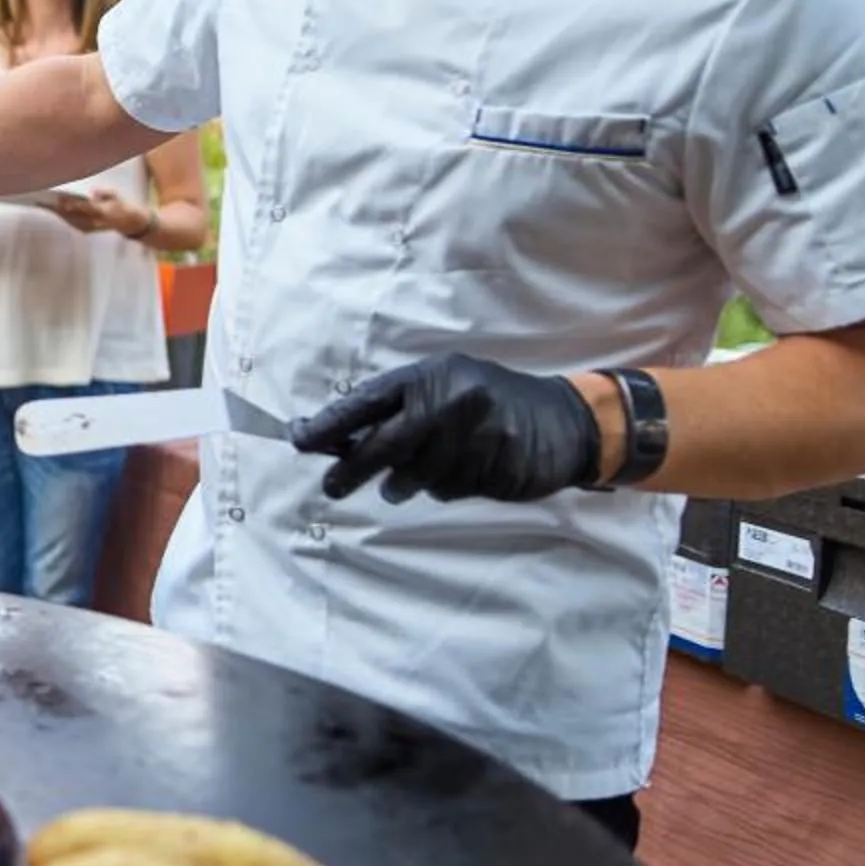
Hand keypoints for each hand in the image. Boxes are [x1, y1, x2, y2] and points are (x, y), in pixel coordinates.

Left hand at [51, 188, 149, 238]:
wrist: (127, 223)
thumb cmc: (119, 205)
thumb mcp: (116, 195)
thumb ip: (105, 193)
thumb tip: (94, 192)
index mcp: (102, 211)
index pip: (85, 208)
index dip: (72, 205)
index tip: (61, 201)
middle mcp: (94, 222)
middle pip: (72, 215)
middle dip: (58, 208)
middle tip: (43, 200)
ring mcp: (89, 228)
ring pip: (69, 220)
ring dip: (56, 212)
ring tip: (43, 203)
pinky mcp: (85, 230)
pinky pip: (70, 223)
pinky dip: (61, 216)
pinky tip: (52, 210)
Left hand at [292, 354, 603, 504]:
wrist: (564, 419)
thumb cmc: (489, 402)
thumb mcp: (443, 388)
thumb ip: (395, 411)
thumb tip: (333, 438)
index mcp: (431, 376)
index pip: (368, 400)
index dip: (331, 423)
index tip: (300, 439)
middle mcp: (452, 400)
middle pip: (385, 443)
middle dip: (352, 469)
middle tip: (332, 487)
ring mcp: (478, 434)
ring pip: (417, 475)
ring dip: (410, 482)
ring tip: (424, 472)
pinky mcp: (497, 466)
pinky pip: (450, 489)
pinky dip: (448, 487)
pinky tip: (468, 470)